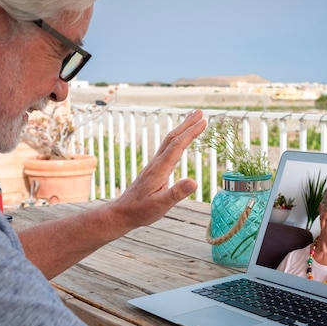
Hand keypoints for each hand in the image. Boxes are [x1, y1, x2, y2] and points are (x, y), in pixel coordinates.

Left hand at [110, 109, 206, 228]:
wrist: (122, 213)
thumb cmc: (141, 211)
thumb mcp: (161, 205)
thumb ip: (177, 193)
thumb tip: (194, 182)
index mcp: (160, 169)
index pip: (178, 146)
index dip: (191, 133)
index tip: (204, 122)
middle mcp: (156, 163)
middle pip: (172, 138)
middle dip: (187, 124)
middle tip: (200, 112)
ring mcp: (154, 165)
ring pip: (168, 142)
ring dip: (181, 129)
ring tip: (192, 121)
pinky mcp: (153, 170)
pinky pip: (166, 149)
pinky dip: (176, 140)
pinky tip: (180, 142)